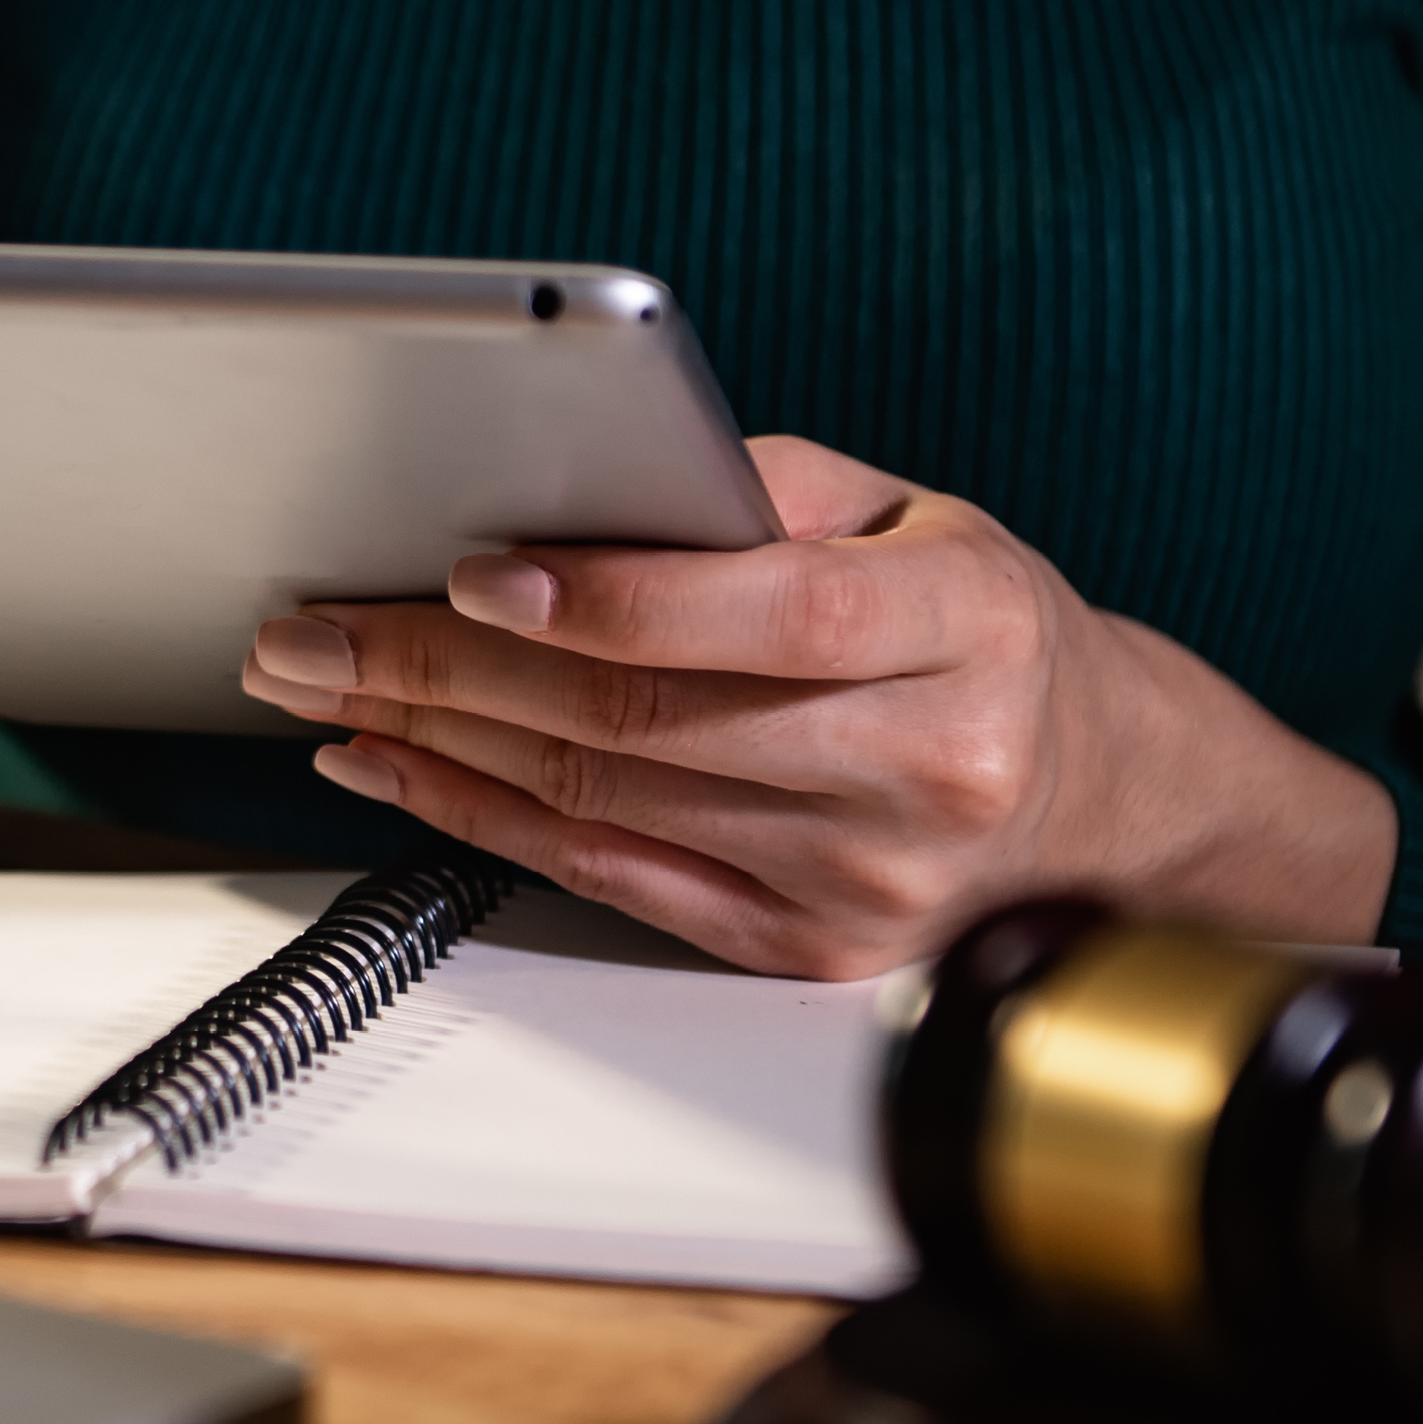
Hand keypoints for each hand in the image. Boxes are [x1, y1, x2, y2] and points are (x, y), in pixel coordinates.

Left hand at [238, 436, 1398, 975]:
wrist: (1105, 802)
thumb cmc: (985, 633)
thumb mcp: (922, 515)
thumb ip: (765, 489)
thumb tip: (588, 472)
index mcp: (965, 632)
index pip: (774, 615)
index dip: (617, 596)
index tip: (479, 564)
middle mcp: (923, 770)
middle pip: (650, 719)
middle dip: (448, 665)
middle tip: (317, 622)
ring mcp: (861, 881)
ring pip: (605, 802)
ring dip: (433, 739)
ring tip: (324, 677)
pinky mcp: (801, 951)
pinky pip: (606, 878)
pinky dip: (476, 817)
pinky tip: (394, 761)